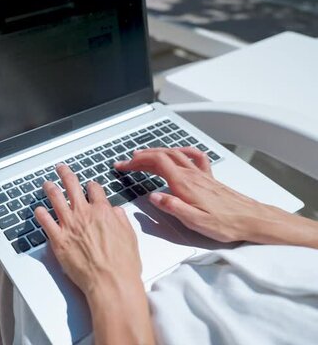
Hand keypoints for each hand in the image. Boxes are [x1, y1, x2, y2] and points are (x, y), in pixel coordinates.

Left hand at [34, 164, 153, 343]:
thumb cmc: (122, 264)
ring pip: (56, 199)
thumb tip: (116, 212)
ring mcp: (69, 225)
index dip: (91, 185)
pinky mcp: (58, 239)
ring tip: (46, 184)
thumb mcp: (130, 237)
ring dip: (50, 188)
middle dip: (65, 174)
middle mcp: (84, 214)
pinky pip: (45, 221)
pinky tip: (38, 210)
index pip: (94, 189)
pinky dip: (40, 214)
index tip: (89, 185)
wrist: (110, 281)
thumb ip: (121, 221)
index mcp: (103, 212)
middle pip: (72, 186)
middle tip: (61, 169)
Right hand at [114, 147, 279, 242]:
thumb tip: (153, 197)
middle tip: (126, 163)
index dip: (137, 162)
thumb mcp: (196, 222)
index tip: (123, 166)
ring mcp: (200, 174)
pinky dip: (182, 151)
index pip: (156, 163)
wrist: (251, 219)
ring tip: (143, 156)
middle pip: (162, 156)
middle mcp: (191, 175)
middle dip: (141, 157)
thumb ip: (173, 207)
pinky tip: (177, 152)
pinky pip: (194, 157)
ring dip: (156, 152)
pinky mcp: (208, 178)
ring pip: (175, 154)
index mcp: (184, 184)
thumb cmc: (226, 223)